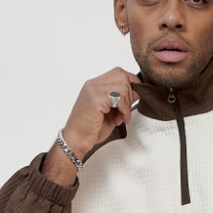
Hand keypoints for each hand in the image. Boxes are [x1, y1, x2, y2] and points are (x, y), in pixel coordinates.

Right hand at [41, 67, 142, 184]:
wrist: (76, 140)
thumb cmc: (91, 129)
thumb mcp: (111, 112)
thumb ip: (122, 101)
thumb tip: (137, 92)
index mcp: (95, 85)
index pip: (118, 72)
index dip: (130, 84)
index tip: (133, 99)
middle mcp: (93, 84)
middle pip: (122, 76)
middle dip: (130, 94)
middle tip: (125, 111)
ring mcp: (93, 90)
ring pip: (123, 86)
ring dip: (127, 105)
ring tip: (121, 118)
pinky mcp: (95, 99)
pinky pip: (119, 98)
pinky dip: (124, 110)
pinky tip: (119, 120)